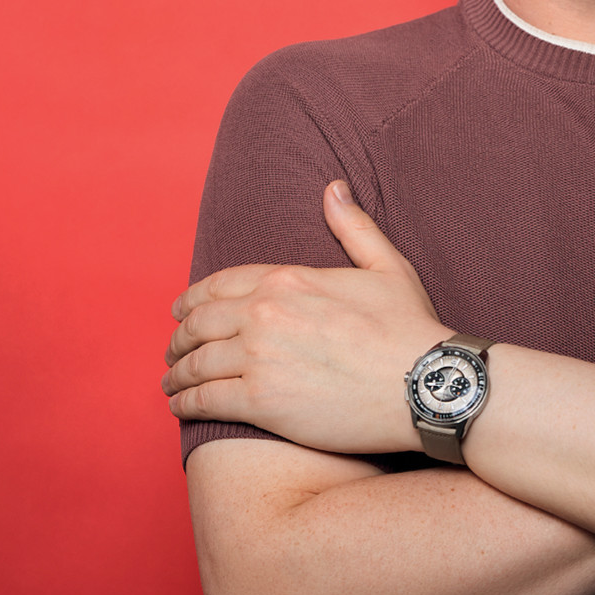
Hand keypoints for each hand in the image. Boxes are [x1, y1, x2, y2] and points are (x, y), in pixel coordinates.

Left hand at [162, 182, 448, 451]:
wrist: (425, 384)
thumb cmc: (410, 328)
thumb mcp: (387, 267)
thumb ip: (353, 227)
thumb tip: (333, 188)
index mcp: (288, 279)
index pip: (221, 285)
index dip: (194, 298)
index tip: (181, 310)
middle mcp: (265, 315)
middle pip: (200, 323)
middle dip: (180, 336)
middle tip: (171, 349)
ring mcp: (259, 359)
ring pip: (196, 363)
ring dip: (176, 373)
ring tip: (170, 383)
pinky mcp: (261, 402)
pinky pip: (205, 400)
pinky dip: (185, 403)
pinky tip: (179, 407)